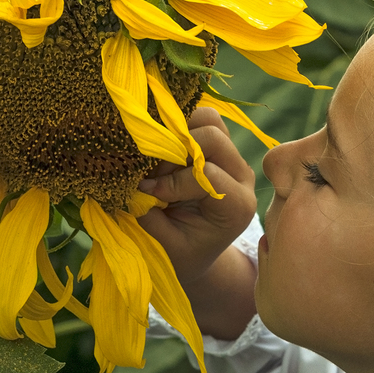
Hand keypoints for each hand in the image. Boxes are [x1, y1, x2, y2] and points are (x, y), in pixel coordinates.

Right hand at [136, 107, 257, 284]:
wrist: (195, 253)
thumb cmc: (180, 254)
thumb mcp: (164, 245)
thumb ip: (149, 213)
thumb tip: (131, 180)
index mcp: (237, 205)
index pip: (207, 173)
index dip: (172, 180)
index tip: (148, 193)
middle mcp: (242, 176)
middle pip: (213, 136)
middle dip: (174, 151)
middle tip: (151, 173)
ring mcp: (232, 156)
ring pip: (208, 119)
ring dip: (176, 134)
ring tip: (157, 160)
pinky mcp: (218, 144)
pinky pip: (199, 118)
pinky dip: (176, 127)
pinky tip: (161, 151)